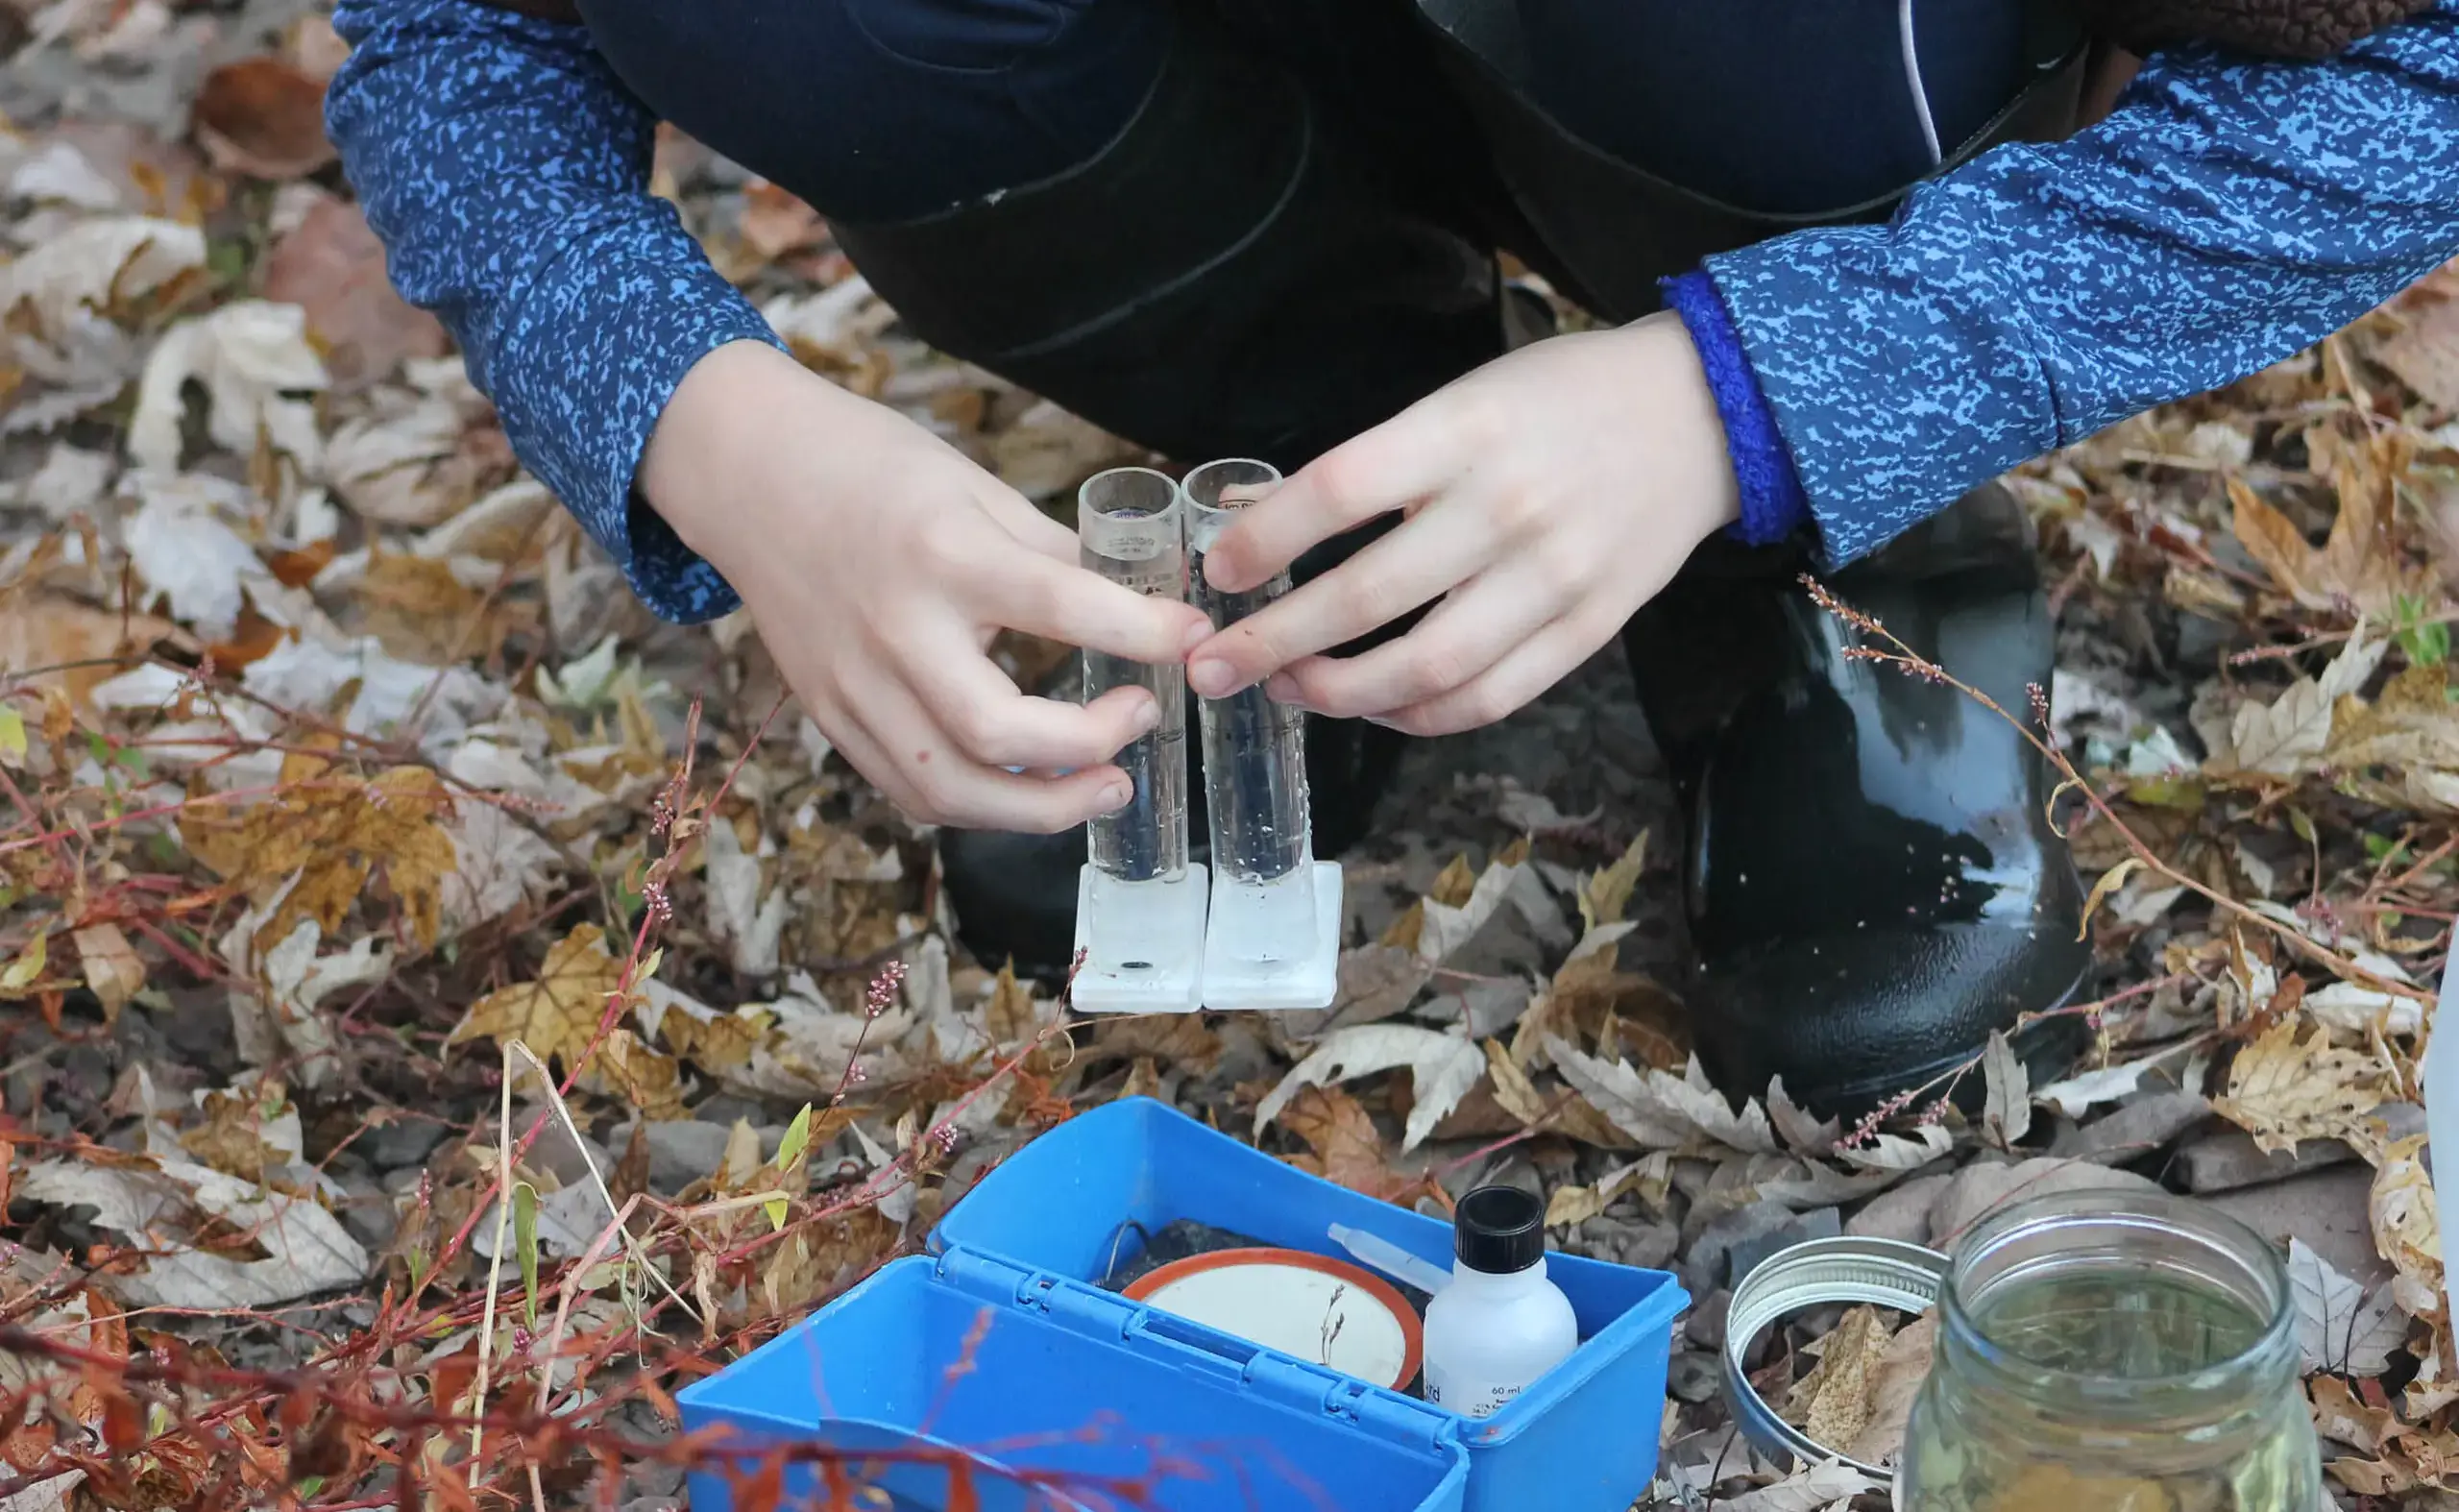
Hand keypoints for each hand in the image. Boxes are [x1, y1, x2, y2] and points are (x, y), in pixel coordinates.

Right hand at [644, 342, 1210, 831]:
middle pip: (998, 733)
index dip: (1145, 634)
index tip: (1198, 640)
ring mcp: (854, 684)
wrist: (748, 474)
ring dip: (1041, 808)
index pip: (1062, 607)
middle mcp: (895, 630)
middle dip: (1089, 747)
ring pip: (949, 789)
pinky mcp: (830, 716)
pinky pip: (910, 790)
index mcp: (944, 553)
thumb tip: (1139, 603)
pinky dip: (979, 805)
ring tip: (1104, 787)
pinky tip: (1028, 790)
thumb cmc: (870, 468)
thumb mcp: (974, 486)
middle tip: (1141, 720)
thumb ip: (1051, 553)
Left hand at [1184, 311, 1741, 735]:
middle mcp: (1506, 507)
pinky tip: (1376, 706)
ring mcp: (1553, 578)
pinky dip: (1418, 716)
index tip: (1221, 573)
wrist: (1703, 415)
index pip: (1338, 491)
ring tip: (1288, 688)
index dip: (1266, 541)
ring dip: (1337, 692)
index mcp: (1465, 430)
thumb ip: (1385, 463)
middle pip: (1367, 596)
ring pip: (1424, 668)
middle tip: (1216, 664)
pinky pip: (1487, 699)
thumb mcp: (1467, 397)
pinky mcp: (1588, 630)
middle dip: (1273, 641)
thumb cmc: (1563, 400)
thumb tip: (1272, 529)